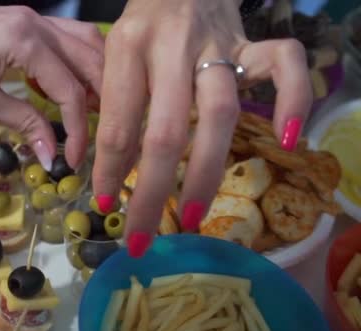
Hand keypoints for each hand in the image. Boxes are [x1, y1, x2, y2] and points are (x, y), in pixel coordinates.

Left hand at [0, 5, 104, 169]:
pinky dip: (80, 63)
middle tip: (99, 136)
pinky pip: (69, 38)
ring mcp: (34, 17)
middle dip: (100, 102)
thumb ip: (22, 123)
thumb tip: (52, 154)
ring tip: (95, 112)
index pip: (70, 91)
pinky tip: (74, 87)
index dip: (78, 130)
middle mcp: (38, 24)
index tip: (74, 160)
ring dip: (96, 78)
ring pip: (86, 43)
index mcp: (26, 42)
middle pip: (91, 61)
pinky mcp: (26, 20)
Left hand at [92, 0, 311, 256]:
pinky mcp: (252, 43)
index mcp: (128, 49)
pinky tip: (287, 142)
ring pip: (220, 112)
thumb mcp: (114, 57)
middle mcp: (172, 47)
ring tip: (193, 215)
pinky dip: (293, 101)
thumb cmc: (142, 27)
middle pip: (166, 130)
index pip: (117, 122)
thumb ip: (115, 105)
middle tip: (142, 235)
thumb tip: (114, 170)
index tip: (105, 204)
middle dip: (152, 191)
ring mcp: (217, 45)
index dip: (109, 170)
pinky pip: (285, 65)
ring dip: (206, 171)